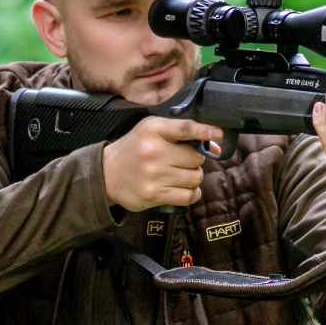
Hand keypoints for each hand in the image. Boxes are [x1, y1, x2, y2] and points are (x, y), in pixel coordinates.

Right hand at [102, 117, 222, 211]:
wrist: (106, 174)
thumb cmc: (135, 149)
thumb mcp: (152, 131)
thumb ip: (183, 134)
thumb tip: (217, 147)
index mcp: (154, 129)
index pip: (185, 128)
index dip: (204, 131)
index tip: (219, 133)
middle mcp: (154, 151)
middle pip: (196, 158)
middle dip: (195, 160)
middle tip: (182, 161)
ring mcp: (154, 175)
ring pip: (195, 178)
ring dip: (193, 177)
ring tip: (179, 174)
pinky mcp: (154, 195)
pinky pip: (189, 196)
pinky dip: (191, 193)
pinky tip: (182, 188)